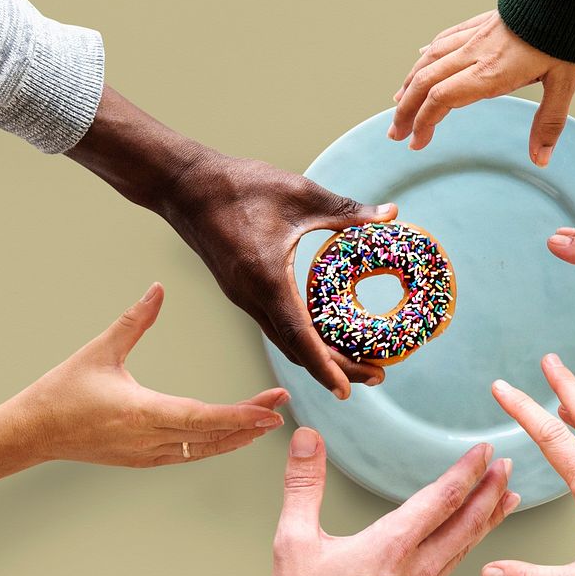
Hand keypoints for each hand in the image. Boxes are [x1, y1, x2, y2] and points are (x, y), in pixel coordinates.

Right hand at [12, 283, 287, 466]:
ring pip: (203, 450)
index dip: (241, 415)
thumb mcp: (100, 351)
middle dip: (251, 421)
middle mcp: (149, 440)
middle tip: (282, 405)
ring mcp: (147, 455)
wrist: (29, 433)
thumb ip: (135, 320)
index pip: (203, 417)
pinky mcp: (143, 460)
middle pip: (212, 434)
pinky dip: (215, 444)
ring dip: (237, 436)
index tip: (272, 410)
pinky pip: (188, 455)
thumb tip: (158, 288)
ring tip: (267, 420)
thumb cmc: (62, 391)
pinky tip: (233, 435)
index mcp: (141, 413)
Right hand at [162, 153, 396, 398]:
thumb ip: (347, 209)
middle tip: (376, 374)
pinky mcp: (241, 291)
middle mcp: (252, 298)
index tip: (348, 391)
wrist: (184, 184)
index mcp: (267, 279)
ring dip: (319, 356)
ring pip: (284, 341)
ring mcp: (244, 297)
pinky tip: (325, 334)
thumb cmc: (239, 186)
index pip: (301, 337)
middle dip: (335, 369)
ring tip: (356, 361)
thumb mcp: (300, 193)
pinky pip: (274, 325)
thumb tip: (390, 214)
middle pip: (296, 350)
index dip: (326, 367)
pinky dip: (302, 339)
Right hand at [268, 428, 519, 575]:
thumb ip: (302, 484)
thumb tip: (307, 440)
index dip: (467, 470)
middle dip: (490, 489)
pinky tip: (470, 540)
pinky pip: (455, 563)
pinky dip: (472, 541)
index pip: (442, 498)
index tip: (483, 450)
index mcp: (393, 546)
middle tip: (507, 465)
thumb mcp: (294, 541)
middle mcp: (417, 566)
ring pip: (466, 544)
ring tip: (507, 498)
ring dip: (489, 516)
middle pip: (466, 520)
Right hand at [389, 10, 574, 165]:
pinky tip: (420, 59)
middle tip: (395, 133)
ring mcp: (476, 35)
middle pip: (426, 81)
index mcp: (491, 72)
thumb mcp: (564, 84)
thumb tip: (540, 160)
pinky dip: (427, 54)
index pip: (442, 98)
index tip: (416, 143)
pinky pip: (444, 39)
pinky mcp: (481, 23)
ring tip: (399, 103)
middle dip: (406, 110)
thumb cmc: (568, 35)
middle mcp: (475, 53)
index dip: (423, 122)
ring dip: (410, 83)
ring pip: (429, 59)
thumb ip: (549, 123)